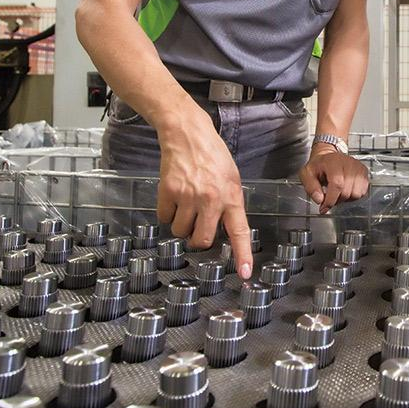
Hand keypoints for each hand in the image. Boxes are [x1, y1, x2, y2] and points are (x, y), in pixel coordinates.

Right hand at [156, 114, 252, 277]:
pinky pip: (163, 218)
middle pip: (201, 240)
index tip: (244, 273)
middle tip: (197, 223)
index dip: (242, 254)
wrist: (188, 134)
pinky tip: (173, 196)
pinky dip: (166, 212)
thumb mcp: (231, 179)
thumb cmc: (212, 156)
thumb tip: (224, 228)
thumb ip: (230, 204)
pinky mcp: (168, 191)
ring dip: (180, 224)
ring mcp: (188, 196)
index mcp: (231, 197)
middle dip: (197, 238)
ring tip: (186, 203)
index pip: (239, 231)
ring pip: (180, 231)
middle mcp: (211, 199)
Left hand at [299, 144, 369, 213]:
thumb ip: (311, 187)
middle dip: (336, 200)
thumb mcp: (307, 174)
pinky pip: (362, 192)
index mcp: (333, 162)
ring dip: (346, 199)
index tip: (324, 208)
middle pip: (346, 192)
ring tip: (337, 192)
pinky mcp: (364, 172)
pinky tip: (345, 190)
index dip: (331, 200)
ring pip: (356, 194)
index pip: (337, 184)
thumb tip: (319, 200)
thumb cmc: (318, 165)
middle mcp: (348, 163)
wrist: (328, 156)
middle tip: (329, 197)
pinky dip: (353, 196)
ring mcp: (358, 167)